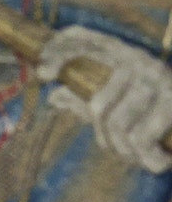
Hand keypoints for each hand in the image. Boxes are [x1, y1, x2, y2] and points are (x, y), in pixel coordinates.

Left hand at [36, 25, 171, 173]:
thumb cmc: (156, 112)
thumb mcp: (119, 100)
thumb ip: (86, 97)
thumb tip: (55, 96)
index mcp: (122, 55)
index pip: (82, 41)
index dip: (60, 53)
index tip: (43, 74)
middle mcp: (139, 61)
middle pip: (97, 105)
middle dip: (106, 138)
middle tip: (119, 150)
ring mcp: (158, 78)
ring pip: (118, 125)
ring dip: (126, 151)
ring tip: (140, 156)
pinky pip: (142, 138)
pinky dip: (147, 158)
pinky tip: (157, 160)